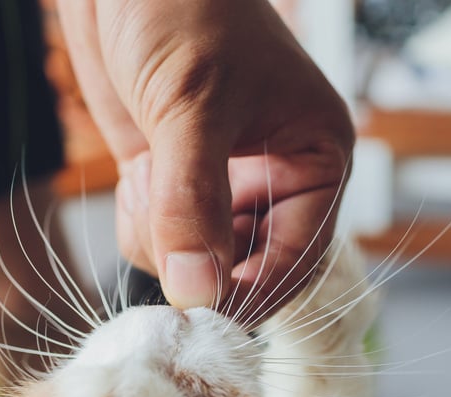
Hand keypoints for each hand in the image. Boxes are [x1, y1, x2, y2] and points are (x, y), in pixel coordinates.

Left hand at [57, 0, 353, 322]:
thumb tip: (197, 289)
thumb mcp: (194, 104)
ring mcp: (219, 181)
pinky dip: (141, 221)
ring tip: (152, 176)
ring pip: (199, 259)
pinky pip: (161, 235)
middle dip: (204, 266)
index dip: (255, 291)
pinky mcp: (171, 178)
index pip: (298, 256)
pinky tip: (136, 172)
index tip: (205, 312)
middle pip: (249, 267)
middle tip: (168, 247)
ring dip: (166, 238)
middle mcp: (273, 177)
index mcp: (315, 156)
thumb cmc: (182, 5)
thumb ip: (195, 200)